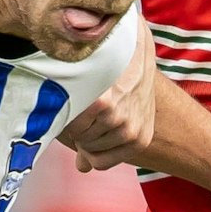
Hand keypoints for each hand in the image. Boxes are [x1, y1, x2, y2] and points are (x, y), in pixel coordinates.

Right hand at [60, 23, 155, 170]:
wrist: (134, 43)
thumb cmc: (127, 78)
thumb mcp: (126, 115)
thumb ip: (104, 145)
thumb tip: (82, 168)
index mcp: (140, 139)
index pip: (97, 162)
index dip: (86, 145)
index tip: (87, 124)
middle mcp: (131, 132)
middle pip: (86, 147)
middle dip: (79, 129)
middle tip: (85, 102)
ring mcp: (119, 118)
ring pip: (78, 134)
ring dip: (74, 116)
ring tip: (85, 93)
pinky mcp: (105, 104)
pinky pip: (74, 122)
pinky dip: (70, 109)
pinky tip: (80, 89)